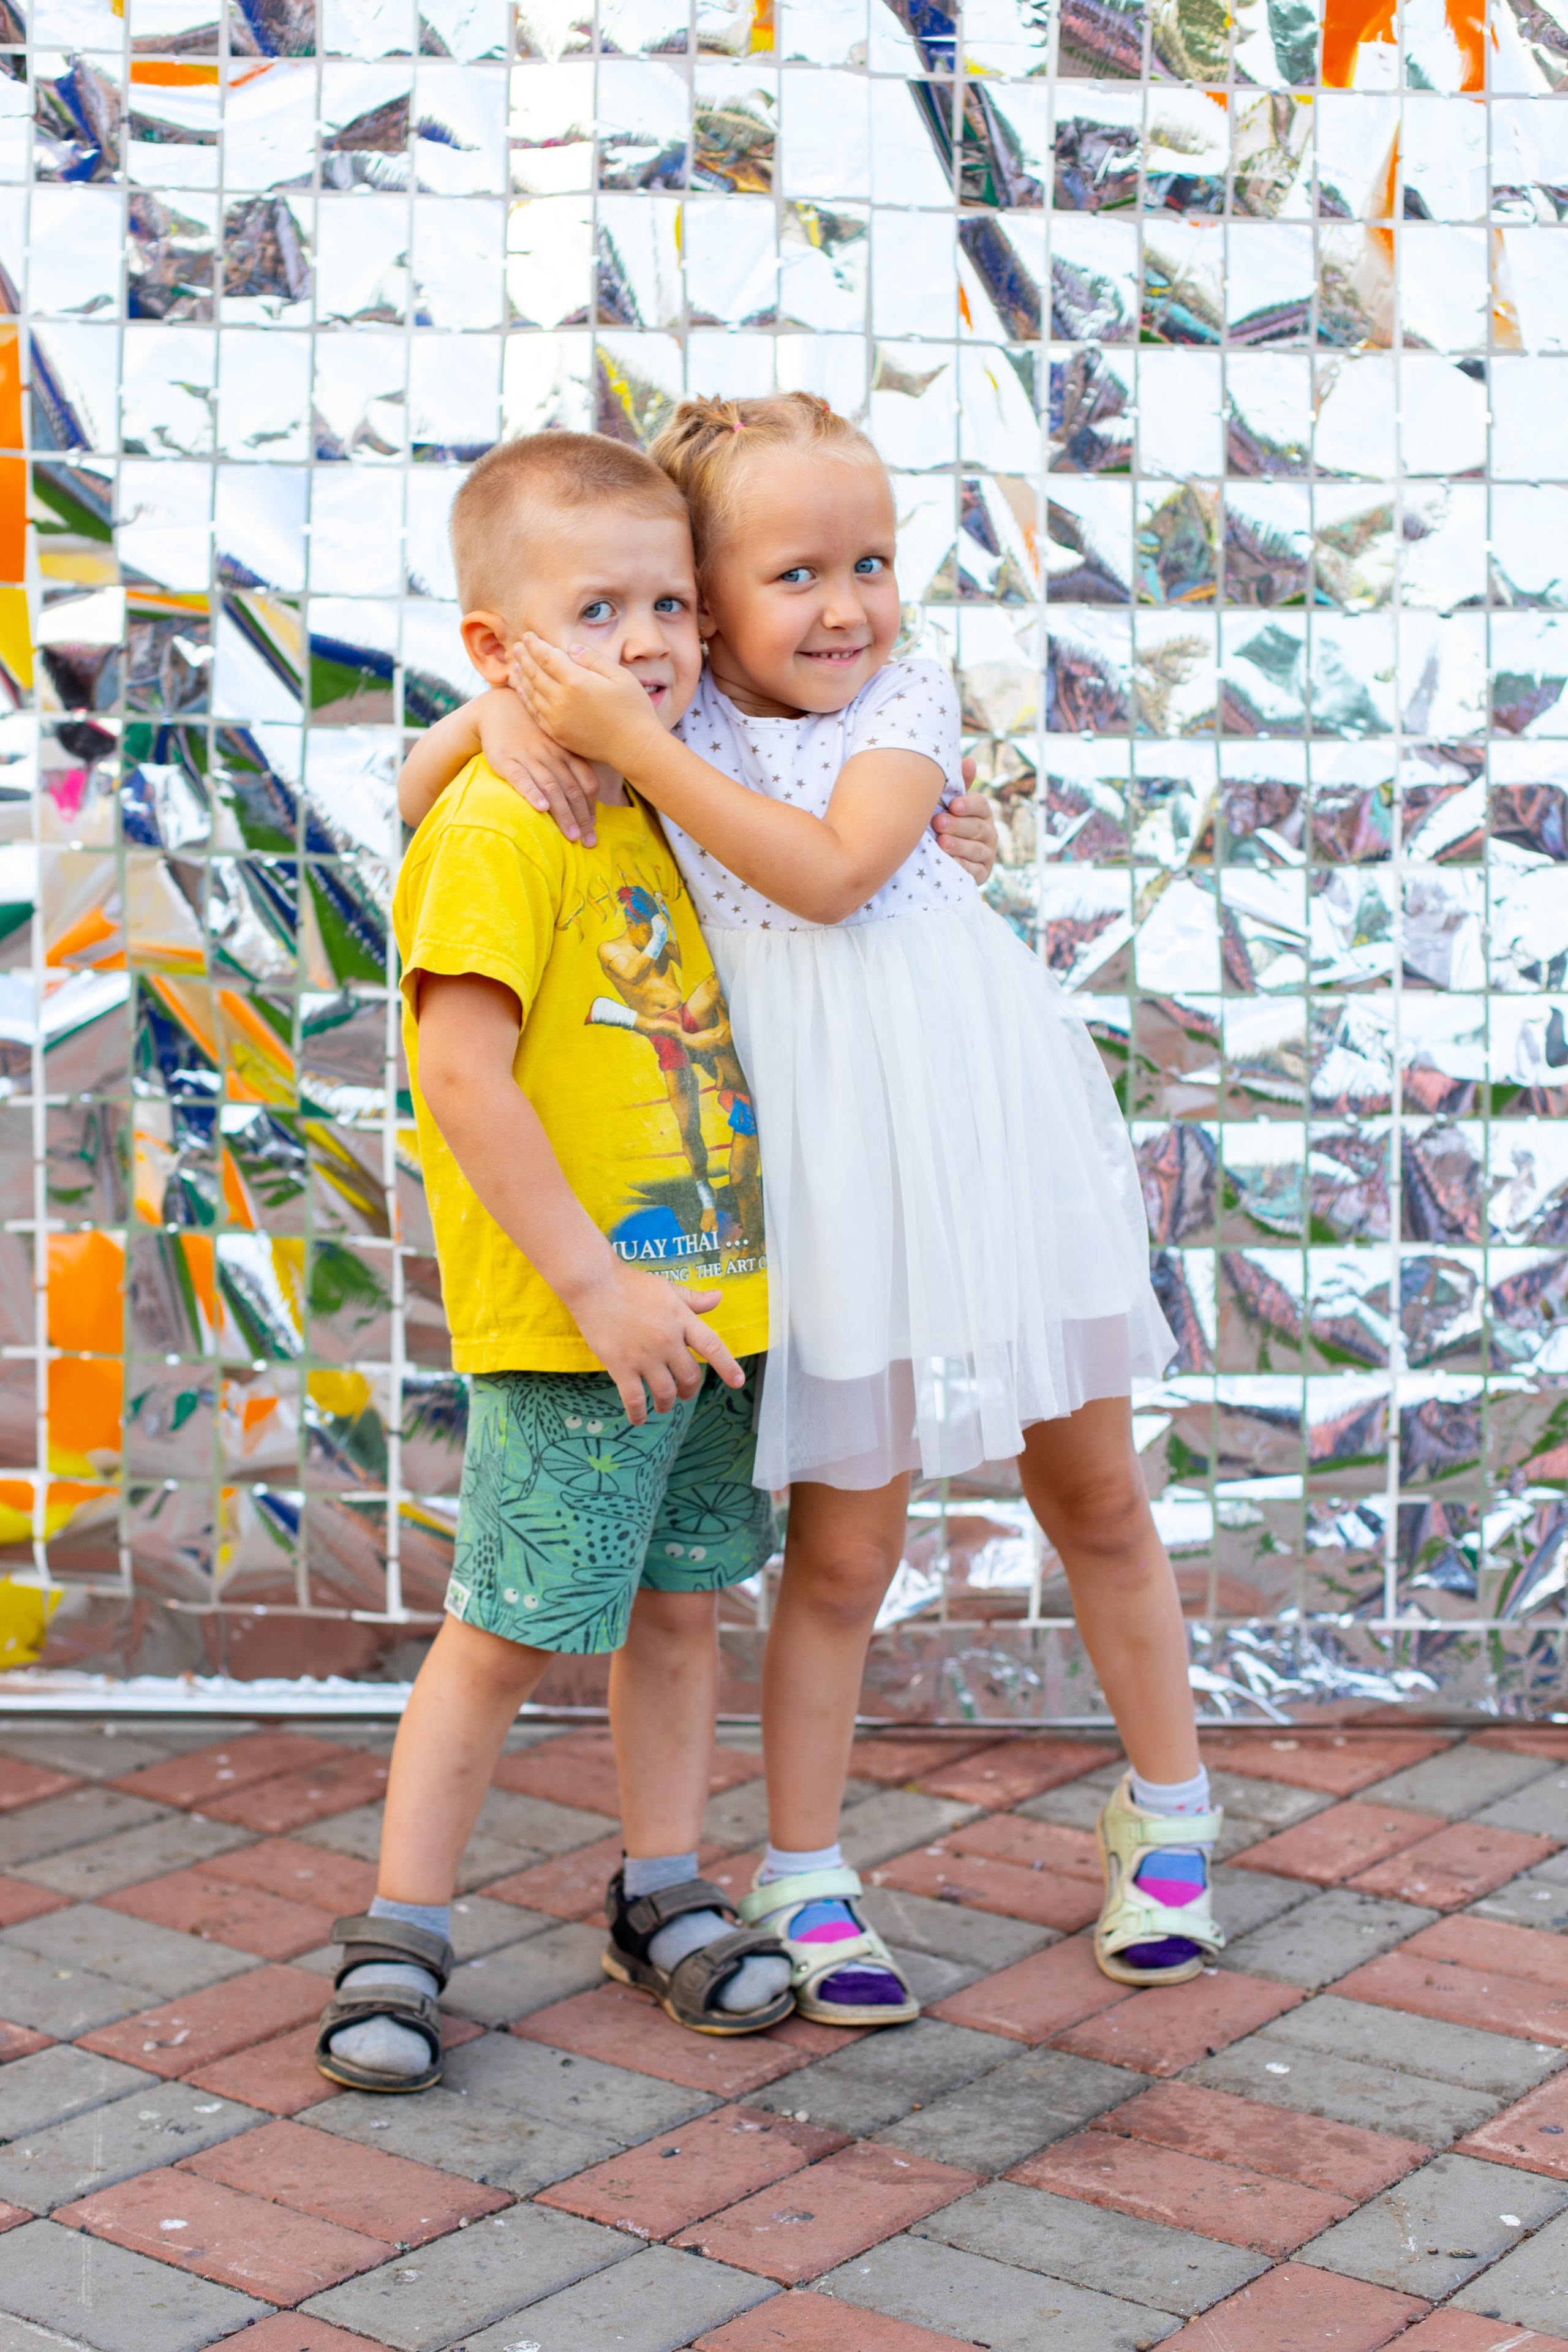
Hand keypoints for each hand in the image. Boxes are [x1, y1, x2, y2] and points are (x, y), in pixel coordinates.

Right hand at [478, 676, 600, 845]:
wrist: (498, 708)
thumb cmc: (532, 732)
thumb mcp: (556, 743)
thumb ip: (572, 765)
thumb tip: (589, 797)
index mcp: (567, 752)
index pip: (587, 782)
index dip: (591, 807)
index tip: (593, 827)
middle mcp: (552, 754)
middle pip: (572, 790)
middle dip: (582, 819)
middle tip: (589, 842)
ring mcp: (530, 756)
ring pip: (552, 788)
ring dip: (564, 814)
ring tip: (571, 837)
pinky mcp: (507, 760)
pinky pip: (522, 778)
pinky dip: (533, 793)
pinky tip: (541, 809)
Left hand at [513, 634, 661, 775]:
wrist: (633, 747)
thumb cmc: (632, 708)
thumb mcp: (619, 675)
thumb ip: (593, 659)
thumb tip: (571, 649)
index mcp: (576, 681)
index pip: (546, 657)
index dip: (535, 645)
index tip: (529, 635)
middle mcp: (560, 699)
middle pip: (534, 673)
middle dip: (524, 657)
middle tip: (516, 646)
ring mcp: (556, 719)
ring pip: (530, 692)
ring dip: (521, 676)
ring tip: (515, 664)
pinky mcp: (556, 733)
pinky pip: (534, 712)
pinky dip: (526, 698)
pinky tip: (523, 690)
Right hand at [564, 1260, 743, 1422]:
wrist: (595, 1283)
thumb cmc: (631, 1284)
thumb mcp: (667, 1289)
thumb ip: (693, 1299)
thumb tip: (718, 1298)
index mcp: (681, 1320)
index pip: (712, 1347)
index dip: (727, 1367)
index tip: (738, 1382)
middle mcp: (667, 1340)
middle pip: (689, 1376)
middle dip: (690, 1390)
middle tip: (684, 1393)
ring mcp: (644, 1355)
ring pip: (665, 1392)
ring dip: (667, 1404)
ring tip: (663, 1406)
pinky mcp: (620, 1366)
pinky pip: (634, 1399)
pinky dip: (638, 1413)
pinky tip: (639, 1418)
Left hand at [933, 761, 1000, 885]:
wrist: (943, 860)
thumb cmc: (947, 825)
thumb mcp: (951, 806)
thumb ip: (959, 786)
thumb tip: (968, 761)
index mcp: (982, 813)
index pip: (981, 806)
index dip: (968, 805)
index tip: (952, 805)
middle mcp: (988, 833)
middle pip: (977, 828)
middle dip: (957, 825)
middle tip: (938, 823)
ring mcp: (987, 855)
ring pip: (977, 850)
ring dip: (959, 846)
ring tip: (941, 843)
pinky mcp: (982, 874)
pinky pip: (975, 872)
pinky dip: (964, 867)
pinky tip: (951, 864)